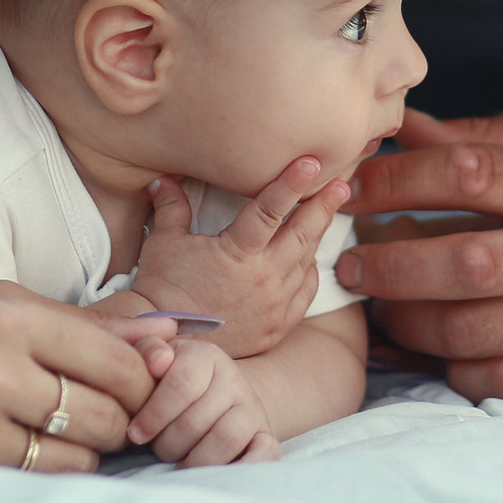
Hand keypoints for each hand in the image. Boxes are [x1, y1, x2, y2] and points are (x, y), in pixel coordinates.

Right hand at [0, 282, 176, 471]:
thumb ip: (82, 324)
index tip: (150, 379)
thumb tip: (164, 336)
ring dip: (89, 445)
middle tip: (116, 409)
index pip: (111, 354)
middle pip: (105, 407)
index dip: (144, 374)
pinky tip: (35, 445)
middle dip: (122, 414)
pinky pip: (38, 474)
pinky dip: (52, 465)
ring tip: (69, 425)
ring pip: (79, 450)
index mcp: (2, 308)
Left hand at [126, 337, 280, 466]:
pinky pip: (264, 455)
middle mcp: (234, 379)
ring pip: (226, 438)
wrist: (220, 394)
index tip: (136, 434)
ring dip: (195, 460)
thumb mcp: (159, 358)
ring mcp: (252, 409)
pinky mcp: (266, 436)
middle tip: (157, 449)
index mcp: (205, 356)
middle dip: (168, 444)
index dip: (154, 414)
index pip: (181, 384)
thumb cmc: (174, 379)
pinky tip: (213, 474)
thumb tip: (158, 362)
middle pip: (197, 420)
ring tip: (179, 464)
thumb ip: (148, 351)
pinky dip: (241, 468)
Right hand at [129, 157, 347, 357]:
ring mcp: (273, 305)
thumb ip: (172, 207)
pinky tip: (309, 261)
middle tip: (341, 185)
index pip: (270, 209)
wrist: (166, 341)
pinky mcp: (276, 327)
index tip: (311, 162)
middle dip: (323, 207)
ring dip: (316, 237)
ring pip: (305, 263)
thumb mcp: (164, 242)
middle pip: (302, 235)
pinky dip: (309, 274)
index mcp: (238, 252)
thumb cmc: (162, 288)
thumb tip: (162, 180)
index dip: (291, 182)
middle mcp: (263, 278)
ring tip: (326, 214)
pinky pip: (304, 295)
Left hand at [338, 108, 502, 402]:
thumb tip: (407, 128)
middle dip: (387, 262)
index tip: (351, 185)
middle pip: (462, 263)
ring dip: (411, 322)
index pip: (467, 174)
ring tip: (380, 306)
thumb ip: (495, 138)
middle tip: (346, 261)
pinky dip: (460, 371)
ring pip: (476, 332)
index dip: (395, 179)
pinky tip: (438, 349)